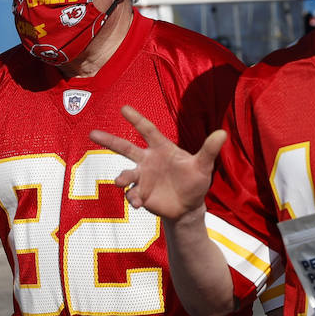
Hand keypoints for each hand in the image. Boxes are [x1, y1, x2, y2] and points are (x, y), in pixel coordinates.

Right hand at [89, 106, 225, 218]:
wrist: (188, 207)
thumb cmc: (195, 182)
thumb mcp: (203, 166)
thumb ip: (209, 150)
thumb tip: (222, 133)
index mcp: (162, 149)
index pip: (147, 131)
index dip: (136, 120)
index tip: (123, 108)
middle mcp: (148, 160)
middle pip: (125, 147)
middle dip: (108, 140)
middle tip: (92, 133)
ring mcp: (142, 177)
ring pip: (126, 173)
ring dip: (122, 177)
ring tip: (120, 182)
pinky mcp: (141, 194)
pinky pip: (132, 193)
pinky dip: (132, 197)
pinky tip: (138, 203)